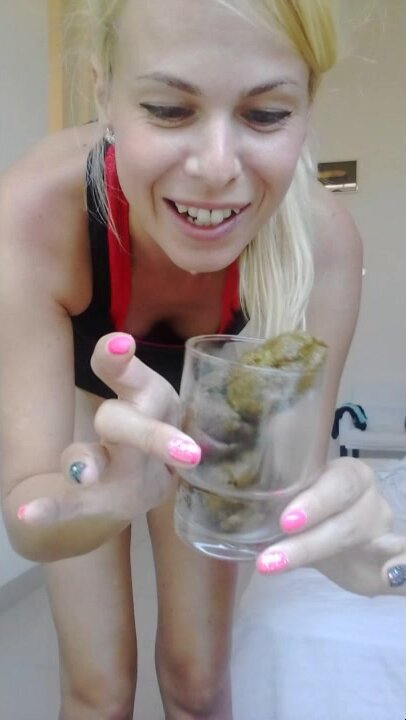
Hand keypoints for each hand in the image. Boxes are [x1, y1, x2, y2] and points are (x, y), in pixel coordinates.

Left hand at [18, 333, 200, 527]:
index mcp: (154, 401)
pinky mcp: (105, 501)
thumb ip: (121, 367)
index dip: (123, 365)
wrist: (153, 480)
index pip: (138, 379)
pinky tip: (25, 511)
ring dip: (91, 465)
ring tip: (81, 474)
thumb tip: (118, 341)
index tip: (118, 346)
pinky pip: (76, 505)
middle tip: (128, 427)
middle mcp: (143, 441)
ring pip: (105, 466)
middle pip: (134, 429)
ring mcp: (124, 476)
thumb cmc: (145, 419)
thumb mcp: (141, 390)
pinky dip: (53, 508)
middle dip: (140, 431)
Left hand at [256, 458, 405, 595]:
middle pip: (347, 515)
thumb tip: (223, 484)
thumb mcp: (291, 499)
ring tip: (273, 566)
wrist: (334, 543)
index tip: (285, 521)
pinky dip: (402, 573)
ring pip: (357, 540)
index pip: (339, 482)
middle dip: (309, 537)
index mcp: (348, 475)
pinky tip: (392, 578)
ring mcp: (381, 528)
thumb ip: (269, 494)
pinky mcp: (391, 561)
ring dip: (314, 555)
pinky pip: (403, 562)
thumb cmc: (308, 513)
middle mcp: (368, 497)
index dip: (315, 502)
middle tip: (271, 556)